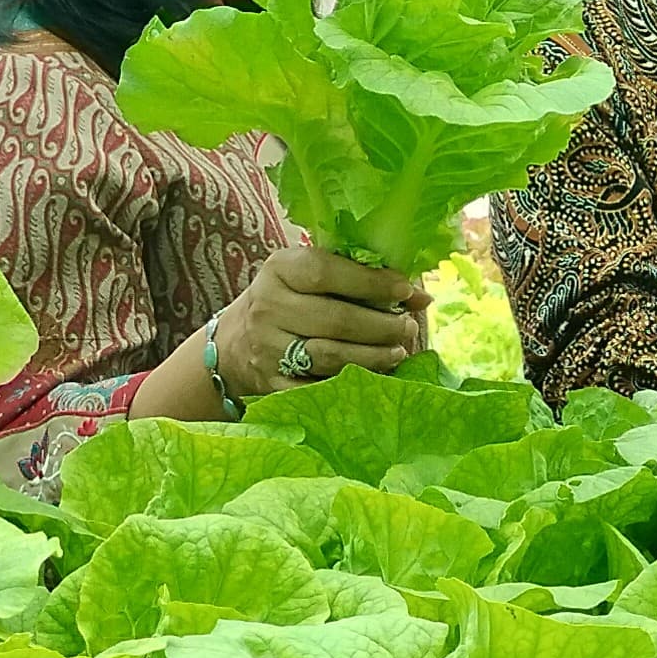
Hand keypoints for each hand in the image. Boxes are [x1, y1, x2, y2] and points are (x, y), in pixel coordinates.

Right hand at [217, 241, 430, 400]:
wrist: (234, 344)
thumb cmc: (287, 300)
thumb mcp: (310, 277)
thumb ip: (360, 278)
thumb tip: (422, 296)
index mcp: (279, 270)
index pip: (326, 271)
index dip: (370, 282)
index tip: (405, 290)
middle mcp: (268, 307)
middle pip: (334, 318)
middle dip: (380, 325)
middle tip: (408, 327)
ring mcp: (267, 349)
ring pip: (329, 356)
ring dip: (372, 356)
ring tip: (398, 352)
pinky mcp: (271, 384)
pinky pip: (318, 387)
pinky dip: (350, 384)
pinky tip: (373, 377)